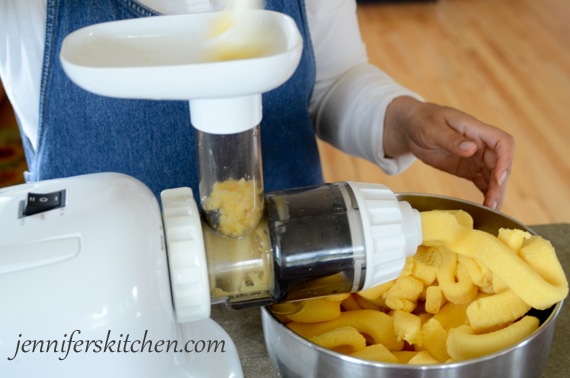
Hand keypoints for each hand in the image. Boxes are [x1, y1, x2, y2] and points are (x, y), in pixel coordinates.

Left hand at [384, 97, 513, 209]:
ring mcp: (476, 158)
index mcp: (476, 129)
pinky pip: (483, 183)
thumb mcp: (433, 129)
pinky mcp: (468, 169)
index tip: (498, 177)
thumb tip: (471, 149)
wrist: (412, 127)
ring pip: (494, 177)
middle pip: (500, 164)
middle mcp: (481, 144)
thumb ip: (451, 139)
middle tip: (491, 204)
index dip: (505, 160)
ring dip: (495, 193)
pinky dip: (486, 194)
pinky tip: (486, 207)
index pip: (502, 142)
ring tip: (491, 210)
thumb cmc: (423, 120)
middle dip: (499, 184)